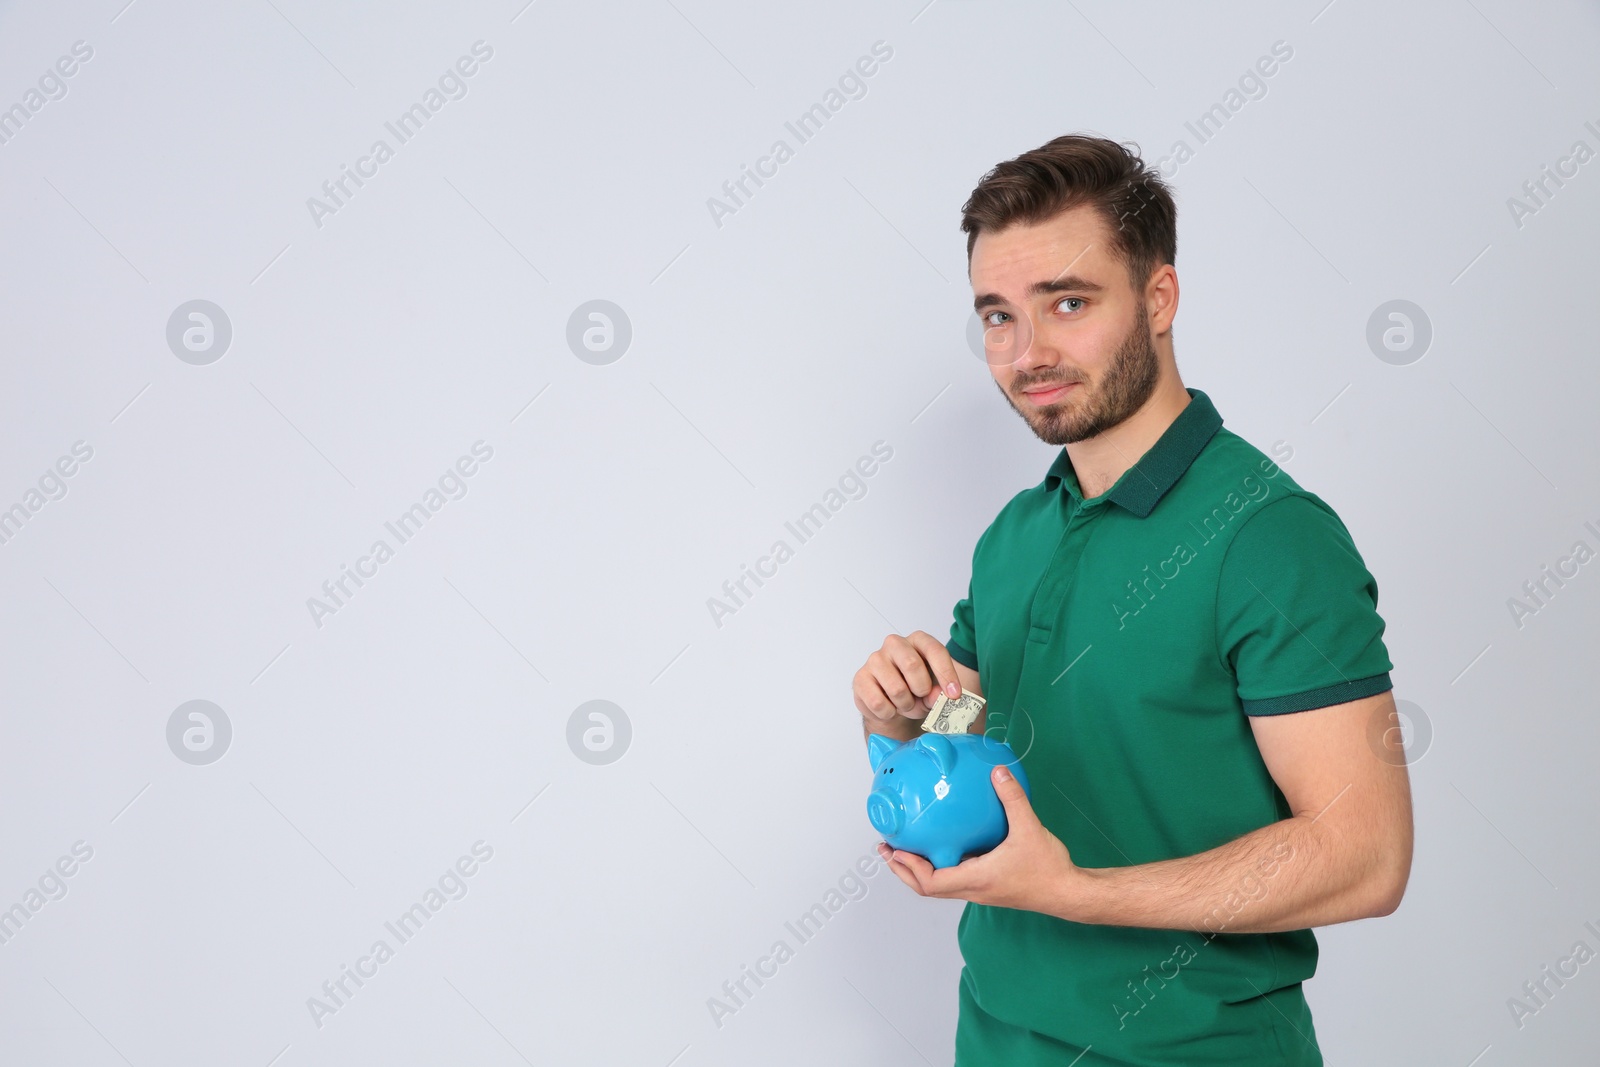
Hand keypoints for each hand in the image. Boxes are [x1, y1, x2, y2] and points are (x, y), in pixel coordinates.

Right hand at [853, 631, 962, 737]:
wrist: (890, 704)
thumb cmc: (914, 690)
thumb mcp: (934, 690)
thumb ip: (939, 692)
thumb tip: (938, 696)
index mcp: (917, 641)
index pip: (934, 650)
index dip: (946, 673)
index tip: (954, 694)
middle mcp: (895, 644)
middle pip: (912, 665)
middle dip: (922, 689)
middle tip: (922, 698)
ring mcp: (875, 659)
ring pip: (896, 689)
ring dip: (905, 705)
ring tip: (905, 704)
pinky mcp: (860, 678)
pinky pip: (878, 702)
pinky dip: (889, 713)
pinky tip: (890, 708)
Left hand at [877, 764, 1093, 918]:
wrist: (1067, 893)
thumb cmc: (1048, 868)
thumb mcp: (1029, 828)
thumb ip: (1012, 798)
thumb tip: (997, 772)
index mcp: (976, 879)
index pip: (931, 882)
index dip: (908, 868)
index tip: (894, 850)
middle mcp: (973, 888)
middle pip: (926, 887)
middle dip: (903, 869)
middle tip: (887, 849)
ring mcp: (980, 889)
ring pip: (939, 884)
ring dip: (918, 869)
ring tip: (906, 846)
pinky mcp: (988, 885)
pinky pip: (955, 877)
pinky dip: (939, 864)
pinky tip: (944, 844)